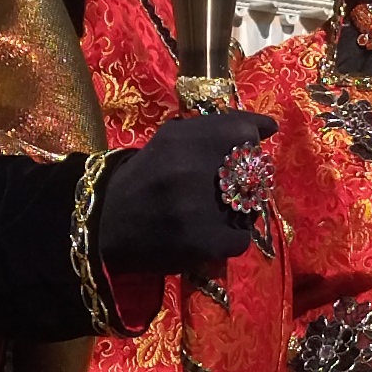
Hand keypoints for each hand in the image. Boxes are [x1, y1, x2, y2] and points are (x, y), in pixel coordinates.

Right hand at [90, 113, 275, 280]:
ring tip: (214, 211)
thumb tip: (267, 127)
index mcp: (183, 138)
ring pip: (252, 206)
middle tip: (226, 187)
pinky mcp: (203, 243)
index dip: (249, 142)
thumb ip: (215, 129)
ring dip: (240, 209)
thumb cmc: (143, 177)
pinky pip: (242, 238)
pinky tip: (210, 234)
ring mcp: (199, 208)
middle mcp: (192, 169)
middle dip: (246, 178)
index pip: (245, 131)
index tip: (245, 150)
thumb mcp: (170, 140)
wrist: (104, 223)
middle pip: (253, 170)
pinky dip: (230, 238)